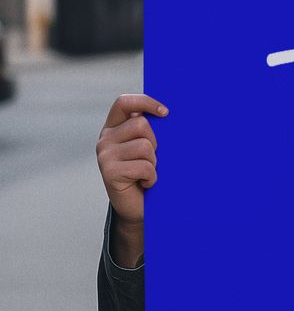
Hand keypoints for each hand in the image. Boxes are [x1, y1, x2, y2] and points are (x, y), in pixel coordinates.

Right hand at [96, 94, 167, 266]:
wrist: (138, 208)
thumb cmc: (147, 173)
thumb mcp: (149, 147)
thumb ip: (150, 130)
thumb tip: (171, 114)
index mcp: (114, 128)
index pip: (123, 102)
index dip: (145, 102)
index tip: (166, 113)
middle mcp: (105, 139)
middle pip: (141, 124)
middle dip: (155, 142)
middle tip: (150, 160)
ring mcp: (105, 155)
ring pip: (145, 146)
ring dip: (154, 162)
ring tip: (146, 173)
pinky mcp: (109, 172)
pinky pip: (144, 166)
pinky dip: (152, 177)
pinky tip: (145, 183)